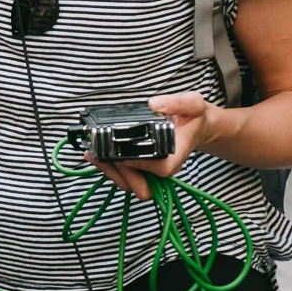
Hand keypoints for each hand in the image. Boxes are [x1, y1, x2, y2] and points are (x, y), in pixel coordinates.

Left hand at [93, 92, 214, 200]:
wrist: (196, 125)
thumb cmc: (194, 116)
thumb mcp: (192, 103)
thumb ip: (176, 102)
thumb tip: (153, 104)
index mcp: (177, 153)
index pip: (162, 169)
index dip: (142, 166)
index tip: (125, 155)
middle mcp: (165, 167)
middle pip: (144, 187)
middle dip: (121, 175)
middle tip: (104, 156)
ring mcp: (153, 171)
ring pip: (131, 186)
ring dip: (111, 173)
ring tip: (95, 155)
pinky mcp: (144, 170)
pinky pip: (126, 178)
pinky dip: (110, 169)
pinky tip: (97, 155)